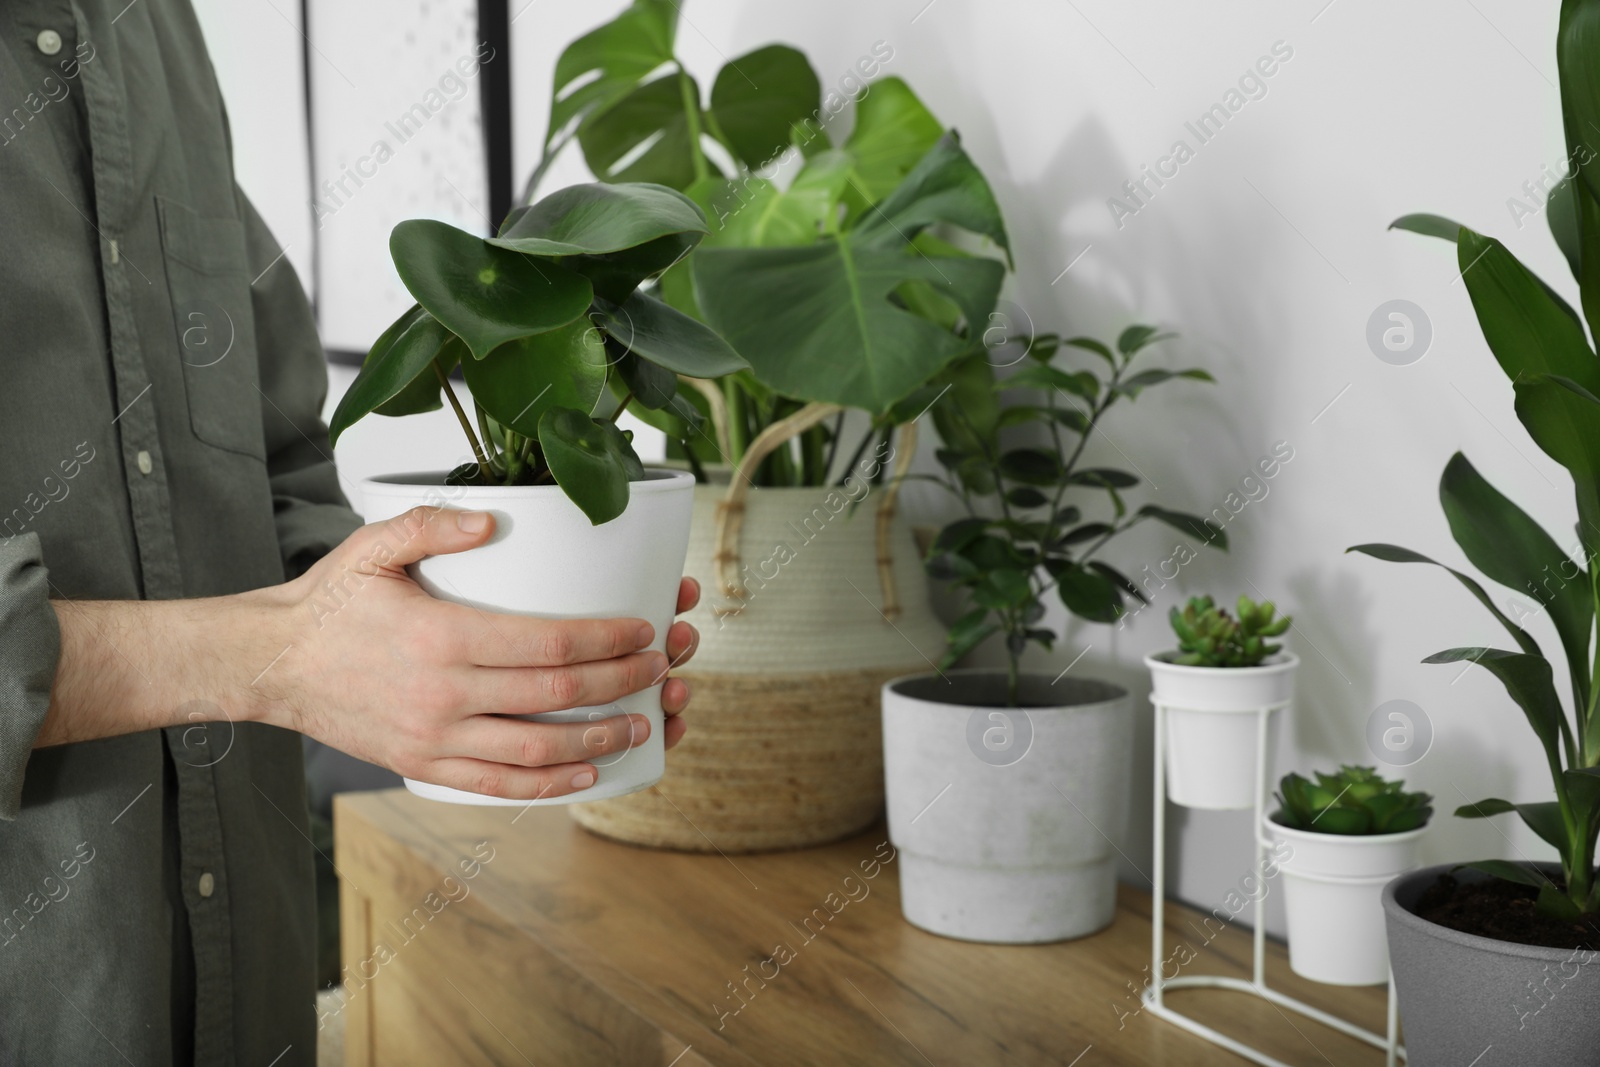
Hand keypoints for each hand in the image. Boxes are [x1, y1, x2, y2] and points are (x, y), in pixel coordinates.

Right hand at [253, 507, 700, 799]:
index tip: (643, 630)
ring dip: (598, 737)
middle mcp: (444, 694)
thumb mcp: (372, 546)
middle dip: (620, 683)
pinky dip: (548, 783)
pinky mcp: (423, 765)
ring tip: (641, 724)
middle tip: (661, 670)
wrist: (270, 664)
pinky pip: (497, 785)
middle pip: (556, 694)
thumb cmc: (328, 603)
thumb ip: (433, 524)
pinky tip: (586, 772)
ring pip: (536, 747)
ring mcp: (434, 737)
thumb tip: (495, 520)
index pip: (548, 642)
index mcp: (441, 637)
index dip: (607, 640)